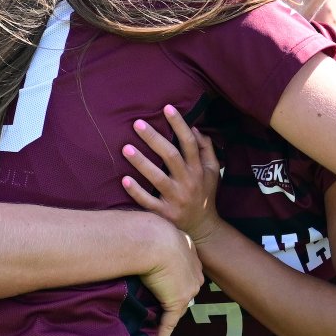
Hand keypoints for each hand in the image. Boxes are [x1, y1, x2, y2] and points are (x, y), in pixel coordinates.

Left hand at [121, 104, 221, 243]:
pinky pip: (148, 202)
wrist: (203, 228)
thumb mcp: (211, 171)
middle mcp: (188, 182)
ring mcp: (176, 199)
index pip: (189, 143)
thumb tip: (195, 128)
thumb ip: (207, 149)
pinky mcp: (165, 214)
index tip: (167, 107)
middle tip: (137, 123)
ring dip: (141, 162)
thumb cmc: (204, 193)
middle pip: (171, 156)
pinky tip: (124, 180)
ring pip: (157, 178)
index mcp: (198, 169)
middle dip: (154, 138)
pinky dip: (136, 191)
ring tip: (125, 147)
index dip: (179, 124)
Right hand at [139, 217, 203, 335]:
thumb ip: (151, 237)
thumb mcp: (153, 229)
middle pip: (184, 290)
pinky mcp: (176, 301)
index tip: (164, 282)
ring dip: (166, 317)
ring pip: (176, 307)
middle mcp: (195, 271)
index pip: (184, 270)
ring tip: (155, 327)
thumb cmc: (146, 229)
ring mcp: (188, 288)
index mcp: (190, 250)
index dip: (174, 278)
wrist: (152, 238)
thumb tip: (133, 234)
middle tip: (158, 304)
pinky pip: (168, 323)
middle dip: (173, 297)